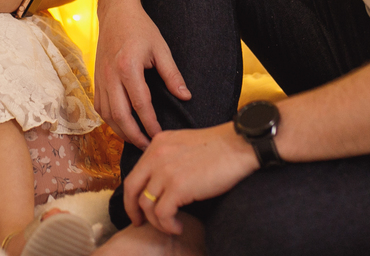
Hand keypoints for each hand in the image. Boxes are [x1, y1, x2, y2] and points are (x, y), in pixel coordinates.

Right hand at [94, 3, 190, 146]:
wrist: (116, 12)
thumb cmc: (140, 28)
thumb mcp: (161, 48)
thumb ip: (172, 75)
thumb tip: (185, 97)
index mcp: (128, 67)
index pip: (140, 104)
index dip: (150, 124)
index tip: (160, 136)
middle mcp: (110, 75)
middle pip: (120, 115)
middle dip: (134, 135)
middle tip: (148, 147)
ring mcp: (100, 78)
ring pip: (106, 114)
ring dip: (120, 131)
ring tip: (136, 140)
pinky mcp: (95, 79)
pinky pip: (99, 106)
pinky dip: (109, 120)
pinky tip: (121, 125)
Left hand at [123, 125, 257, 234]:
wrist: (238, 145)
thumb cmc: (218, 147)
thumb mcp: (183, 143)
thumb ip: (167, 156)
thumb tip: (160, 178)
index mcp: (157, 144)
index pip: (134, 173)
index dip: (132, 194)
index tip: (138, 208)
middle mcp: (156, 156)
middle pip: (131, 188)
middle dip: (133, 209)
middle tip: (140, 222)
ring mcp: (165, 171)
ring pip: (146, 205)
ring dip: (156, 222)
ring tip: (171, 226)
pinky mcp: (178, 187)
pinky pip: (162, 214)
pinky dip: (168, 225)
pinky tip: (178, 227)